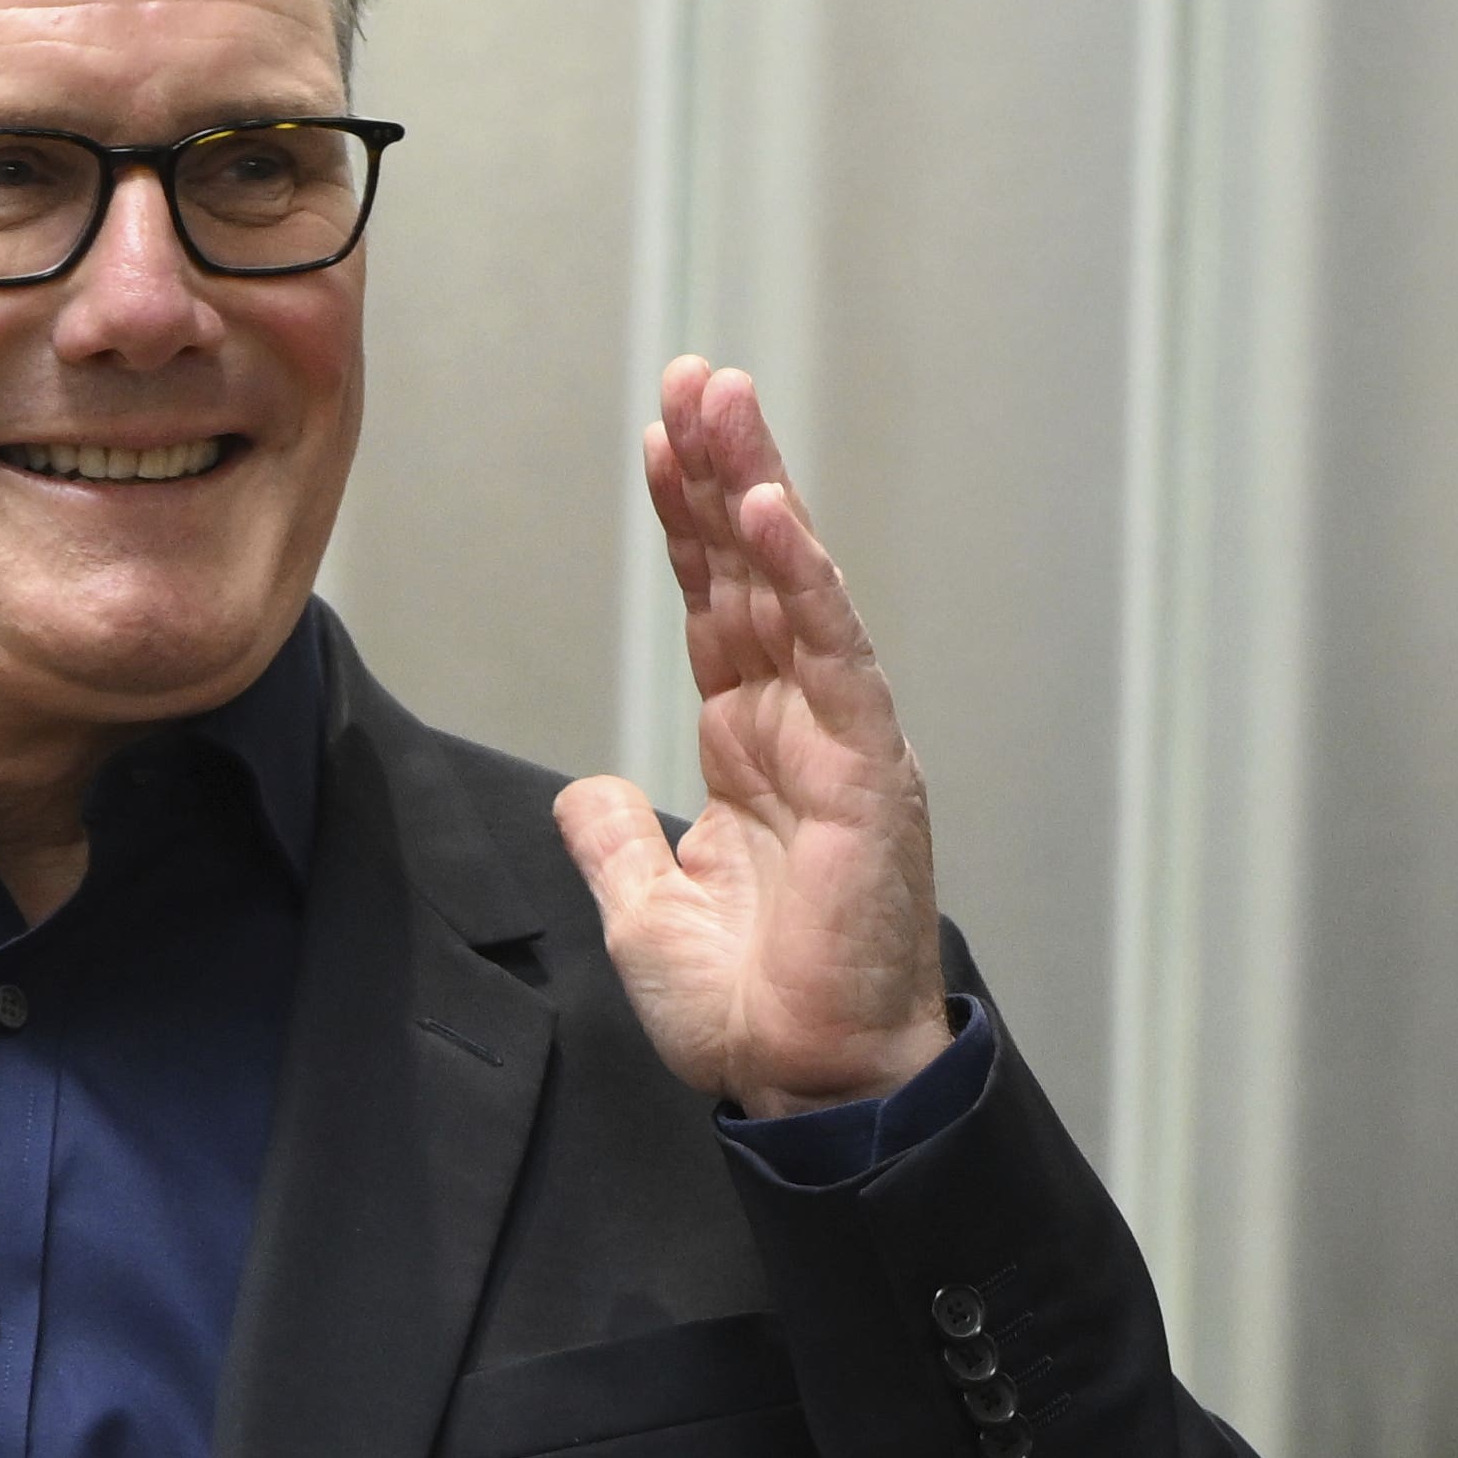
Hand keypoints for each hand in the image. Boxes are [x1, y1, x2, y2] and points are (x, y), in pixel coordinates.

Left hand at [554, 357, 947, 1117]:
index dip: (686, 522)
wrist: (809, 1082)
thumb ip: (617, 841)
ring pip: (794, 586)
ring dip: (757, 488)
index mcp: (751, 748)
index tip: (660, 438)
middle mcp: (800, 725)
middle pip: (754, 571)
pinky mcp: (870, 768)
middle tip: (694, 376)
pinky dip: (802, 577)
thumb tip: (587, 789)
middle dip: (721, 470)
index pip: (715, 606)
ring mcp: (841, 738)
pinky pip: (832, 652)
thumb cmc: (751, 1008)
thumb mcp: (646, 912)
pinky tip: (768, 508)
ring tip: (725, 400)